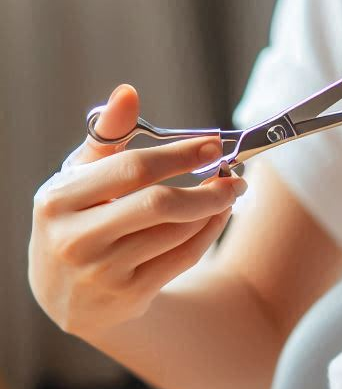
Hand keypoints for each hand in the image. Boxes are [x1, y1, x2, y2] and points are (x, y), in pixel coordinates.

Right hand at [29, 84, 246, 337]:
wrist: (68, 296)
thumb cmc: (78, 220)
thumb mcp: (80, 179)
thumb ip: (106, 137)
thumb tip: (127, 91)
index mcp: (59, 200)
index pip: (131, 170)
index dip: (179, 154)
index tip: (214, 144)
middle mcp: (77, 238)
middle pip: (159, 204)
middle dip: (206, 188)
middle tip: (235, 175)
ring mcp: (103, 271)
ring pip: (178, 233)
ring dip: (213, 209)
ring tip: (228, 192)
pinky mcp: (130, 295)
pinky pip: (184, 257)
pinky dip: (209, 232)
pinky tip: (219, 215)